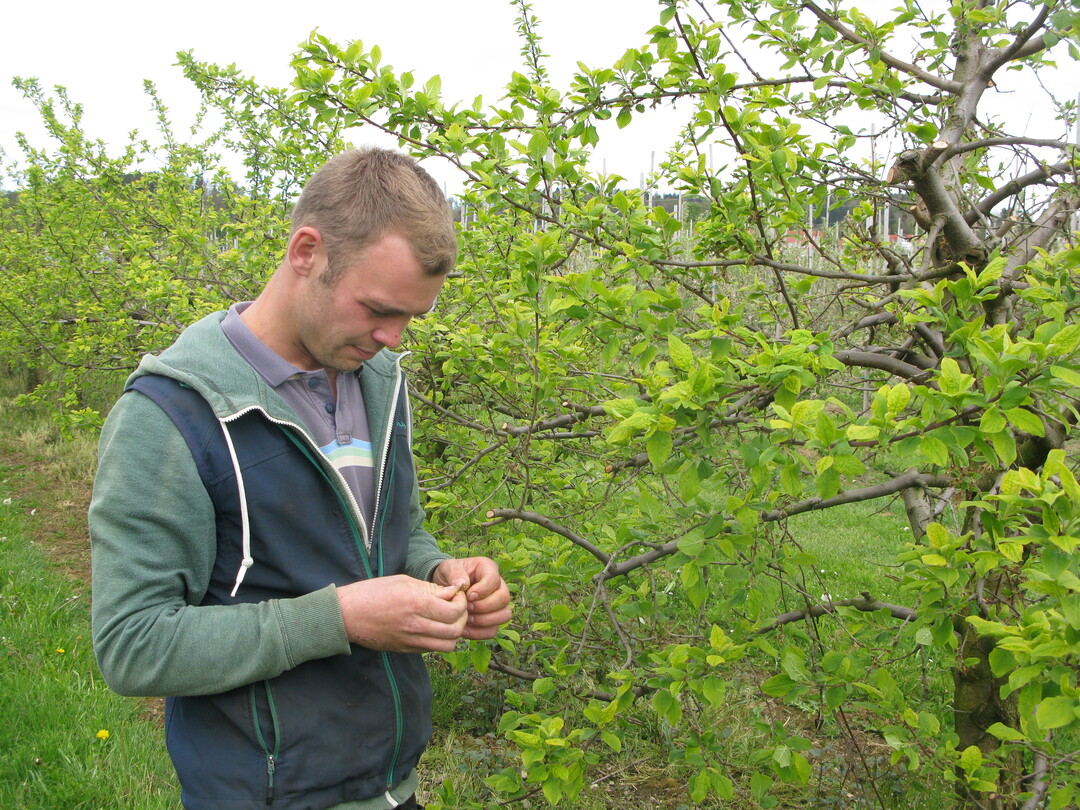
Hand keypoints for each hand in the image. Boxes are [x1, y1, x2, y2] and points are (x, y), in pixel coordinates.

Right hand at [336, 575, 467, 652]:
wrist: (347, 615)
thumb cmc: (373, 592)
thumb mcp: (403, 581)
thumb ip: (431, 588)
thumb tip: (454, 592)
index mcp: (416, 603)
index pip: (454, 611)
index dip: (462, 603)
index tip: (457, 596)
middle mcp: (416, 625)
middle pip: (455, 631)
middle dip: (462, 618)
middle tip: (456, 608)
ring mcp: (410, 640)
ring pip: (447, 646)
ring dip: (453, 633)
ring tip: (447, 620)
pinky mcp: (405, 649)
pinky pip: (432, 649)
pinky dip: (439, 640)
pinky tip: (433, 627)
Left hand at [433, 557, 511, 639]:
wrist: (445, 590)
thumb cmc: (449, 575)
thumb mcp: (448, 568)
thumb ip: (455, 573)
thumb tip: (462, 584)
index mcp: (488, 568)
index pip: (494, 579)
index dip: (483, 589)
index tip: (468, 596)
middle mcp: (498, 585)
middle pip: (504, 598)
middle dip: (485, 606)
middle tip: (468, 608)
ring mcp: (498, 603)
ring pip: (504, 615)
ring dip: (485, 621)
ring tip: (467, 619)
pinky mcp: (493, 618)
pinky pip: (494, 630)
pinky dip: (480, 632)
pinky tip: (465, 629)